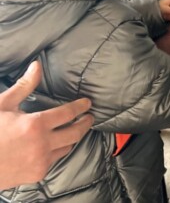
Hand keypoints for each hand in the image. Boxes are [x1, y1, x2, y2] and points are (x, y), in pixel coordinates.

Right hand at [0, 61, 93, 187]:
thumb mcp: (3, 106)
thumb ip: (24, 86)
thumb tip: (37, 66)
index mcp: (35, 125)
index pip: (68, 113)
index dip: (81, 106)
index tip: (87, 103)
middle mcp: (42, 145)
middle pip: (75, 132)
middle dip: (85, 123)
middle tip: (89, 117)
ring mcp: (40, 162)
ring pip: (67, 147)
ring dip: (72, 138)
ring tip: (73, 130)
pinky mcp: (36, 175)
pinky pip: (54, 160)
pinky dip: (57, 151)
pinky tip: (55, 145)